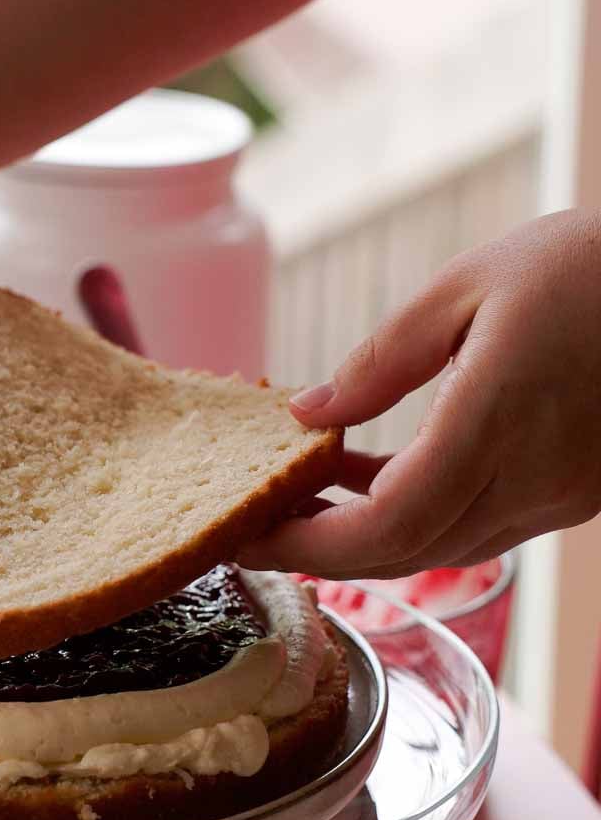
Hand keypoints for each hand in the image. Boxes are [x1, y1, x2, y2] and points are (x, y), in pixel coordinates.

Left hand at [240, 210, 600, 577]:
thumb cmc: (585, 266)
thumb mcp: (466, 288)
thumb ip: (381, 360)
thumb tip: (305, 413)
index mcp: (499, 421)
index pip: (390, 525)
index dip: (313, 546)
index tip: (251, 536)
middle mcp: (536, 479)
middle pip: (409, 554)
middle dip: (323, 553)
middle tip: (255, 528)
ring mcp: (563, 496)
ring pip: (444, 549)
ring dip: (367, 536)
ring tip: (299, 501)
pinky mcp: (577, 494)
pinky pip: (481, 526)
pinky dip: (418, 515)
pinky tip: (369, 478)